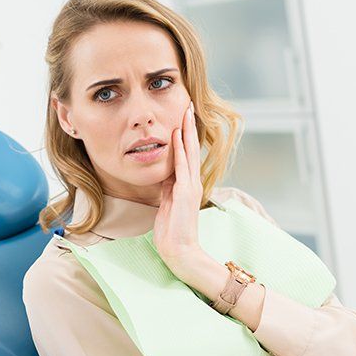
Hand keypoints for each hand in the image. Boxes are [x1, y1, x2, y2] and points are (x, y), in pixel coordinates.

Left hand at [153, 100, 209, 281]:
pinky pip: (181, 168)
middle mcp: (191, 182)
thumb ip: (167, 187)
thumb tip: (164, 173)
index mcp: (187, 184)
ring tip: (185, 113)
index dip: (184, 135)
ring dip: (186, 132)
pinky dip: (180, 151)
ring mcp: (190, 187)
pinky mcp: (185, 193)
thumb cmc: (172, 230)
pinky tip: (177, 137)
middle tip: (188, 106)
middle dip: (188, 127)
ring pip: (189, 153)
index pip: (186, 154)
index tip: (182, 117)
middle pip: (191, 148)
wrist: (180, 250)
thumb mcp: (167, 203)